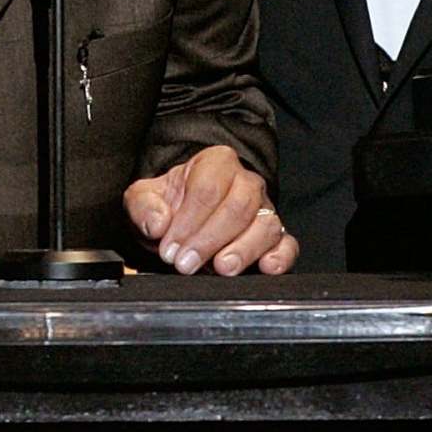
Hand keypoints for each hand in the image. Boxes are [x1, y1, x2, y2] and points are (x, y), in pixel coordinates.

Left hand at [122, 144, 297, 276]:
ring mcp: (265, 209)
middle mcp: (246, 182)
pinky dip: (280, 257)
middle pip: (238, 207)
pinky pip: (287, 245)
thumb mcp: (144, 200)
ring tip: (221, 268)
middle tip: (186, 263)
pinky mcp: (277, 237)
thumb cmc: (169, 206)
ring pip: (265, 225)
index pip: (208, 188)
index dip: (188, 221)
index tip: (170, 248)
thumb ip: (144, 206)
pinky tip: (265, 267)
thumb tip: (158, 223)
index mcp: (216, 163)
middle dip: (210, 239)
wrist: (183, 221)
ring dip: (243, 250)